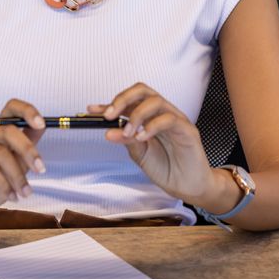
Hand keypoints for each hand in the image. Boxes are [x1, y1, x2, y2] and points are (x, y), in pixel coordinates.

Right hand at [0, 99, 45, 224]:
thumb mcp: (18, 168)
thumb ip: (27, 150)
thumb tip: (42, 128)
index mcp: (0, 132)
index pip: (12, 109)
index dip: (27, 111)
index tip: (42, 124)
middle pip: (8, 131)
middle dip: (28, 150)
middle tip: (41, 169)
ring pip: (2, 154)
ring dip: (18, 176)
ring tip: (25, 192)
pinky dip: (5, 185)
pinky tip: (12, 196)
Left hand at [87, 83, 215, 204]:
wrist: (187, 187)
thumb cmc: (166, 168)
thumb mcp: (139, 154)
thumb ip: (126, 140)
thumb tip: (108, 131)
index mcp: (148, 117)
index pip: (128, 102)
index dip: (109, 104)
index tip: (91, 110)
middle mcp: (161, 113)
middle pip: (142, 91)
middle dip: (122, 99)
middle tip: (109, 115)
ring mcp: (175, 119)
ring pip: (155, 101)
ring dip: (136, 115)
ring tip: (128, 132)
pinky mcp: (187, 129)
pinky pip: (169, 119)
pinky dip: (152, 126)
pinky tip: (142, 137)